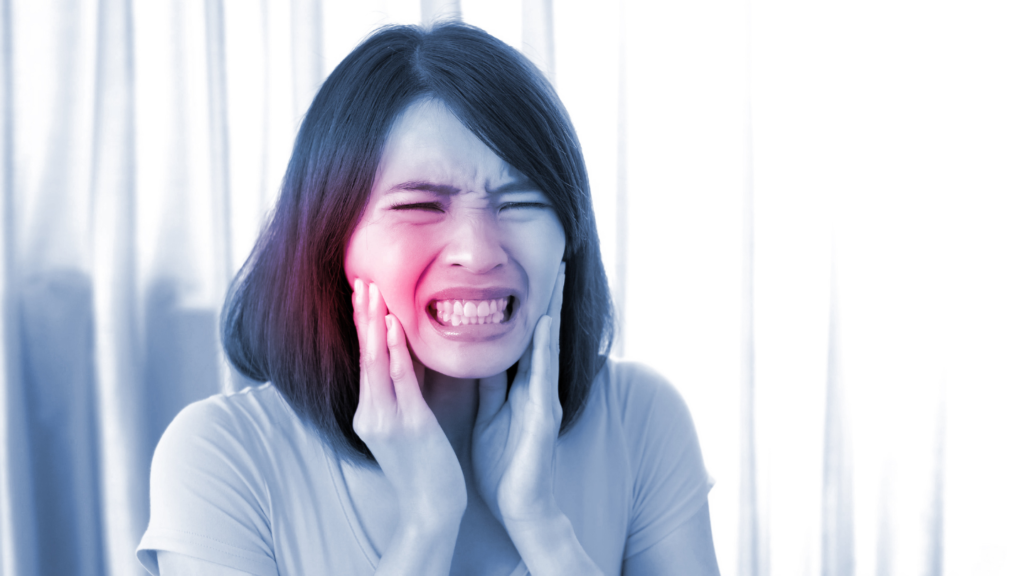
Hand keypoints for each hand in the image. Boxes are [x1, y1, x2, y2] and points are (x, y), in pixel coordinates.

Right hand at [351, 279, 466, 527]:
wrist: (431, 509)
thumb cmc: (426, 467)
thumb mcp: (411, 422)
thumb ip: (407, 390)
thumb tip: (410, 354)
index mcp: (370, 412)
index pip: (365, 360)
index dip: (363, 324)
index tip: (362, 291)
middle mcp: (371, 413)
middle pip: (364, 354)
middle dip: (362, 314)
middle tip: (360, 278)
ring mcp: (387, 420)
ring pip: (376, 362)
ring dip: (374, 323)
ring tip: (372, 290)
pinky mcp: (409, 425)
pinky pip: (400, 381)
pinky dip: (395, 351)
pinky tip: (392, 326)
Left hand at [472, 263, 565, 528]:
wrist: (520, 506)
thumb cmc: (504, 465)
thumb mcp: (491, 415)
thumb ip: (489, 385)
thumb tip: (478, 355)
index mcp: (522, 388)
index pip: (523, 339)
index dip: (526, 308)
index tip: (525, 274)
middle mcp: (538, 388)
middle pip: (542, 335)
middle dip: (550, 299)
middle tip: (556, 261)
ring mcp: (544, 399)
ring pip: (547, 347)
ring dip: (553, 312)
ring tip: (558, 278)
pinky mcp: (544, 414)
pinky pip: (543, 375)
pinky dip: (545, 347)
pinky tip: (546, 324)